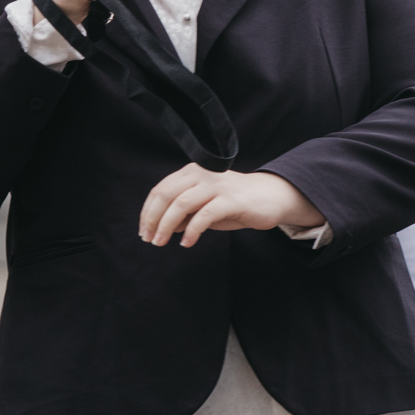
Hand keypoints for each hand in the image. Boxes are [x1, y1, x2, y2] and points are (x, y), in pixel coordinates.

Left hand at [138, 166, 324, 248]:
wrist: (270, 197)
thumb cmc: (234, 203)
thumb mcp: (204, 206)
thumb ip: (184, 212)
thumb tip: (163, 226)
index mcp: (192, 172)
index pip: (160, 189)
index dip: (148, 211)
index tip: (144, 231)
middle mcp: (202, 174)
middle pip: (166, 195)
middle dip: (153, 219)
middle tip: (150, 239)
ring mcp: (217, 185)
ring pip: (181, 204)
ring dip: (167, 226)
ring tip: (162, 243)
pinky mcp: (231, 199)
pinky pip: (204, 215)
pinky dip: (191, 231)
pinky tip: (187, 243)